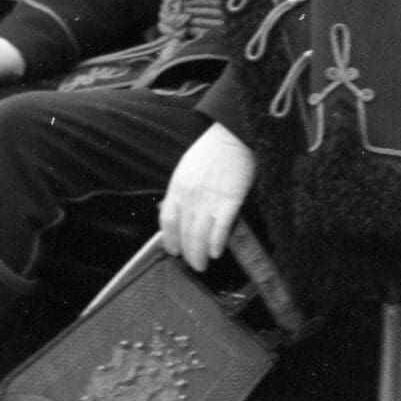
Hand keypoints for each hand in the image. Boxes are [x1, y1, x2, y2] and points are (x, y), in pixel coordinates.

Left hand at [159, 122, 258, 271]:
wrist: (233, 135)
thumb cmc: (212, 150)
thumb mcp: (188, 168)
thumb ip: (182, 190)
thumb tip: (178, 210)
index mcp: (177, 187)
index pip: (167, 220)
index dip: (169, 239)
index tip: (173, 250)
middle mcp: (190, 196)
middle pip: (184, 232)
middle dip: (187, 253)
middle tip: (193, 265)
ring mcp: (210, 199)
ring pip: (199, 235)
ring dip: (200, 254)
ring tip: (203, 265)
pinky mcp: (230, 200)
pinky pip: (220, 228)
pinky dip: (216, 243)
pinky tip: (216, 252)